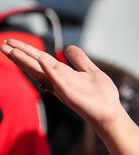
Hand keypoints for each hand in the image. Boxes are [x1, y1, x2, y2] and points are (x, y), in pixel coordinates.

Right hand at [1, 42, 122, 133]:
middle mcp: (59, 80)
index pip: (40, 60)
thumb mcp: (90, 72)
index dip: (26, 51)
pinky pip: (59, 81)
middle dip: (19, 55)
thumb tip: (69, 48)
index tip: (10, 43)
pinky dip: (51, 72)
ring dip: (26, 61)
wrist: (112, 112)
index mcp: (62, 74)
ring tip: (10, 51)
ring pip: (41, 71)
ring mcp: (63, 87)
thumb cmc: (102, 96)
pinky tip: (42, 62)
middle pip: (35, 65)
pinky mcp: (71, 94)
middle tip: (1, 44)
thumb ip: (79, 60)